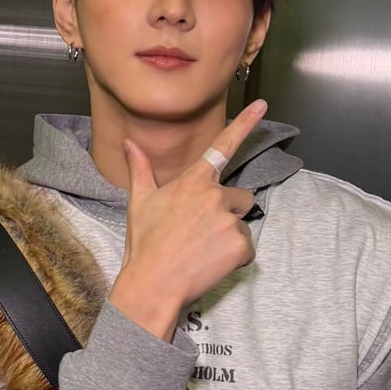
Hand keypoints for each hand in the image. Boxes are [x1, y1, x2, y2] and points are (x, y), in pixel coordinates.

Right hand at [109, 100, 267, 339]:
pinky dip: (234, 258)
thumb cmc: (145, 244)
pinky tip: (211, 264)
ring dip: (230, 236)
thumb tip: (129, 143)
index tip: (261, 105)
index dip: (244, 124)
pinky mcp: (240, 245)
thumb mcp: (139, 203)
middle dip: (228, 212)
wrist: (153, 284)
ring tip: (203, 251)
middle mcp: (215, 195)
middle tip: (202, 233)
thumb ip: (141, 169)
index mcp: (193, 182)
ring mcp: (229, 220)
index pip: (222, 147)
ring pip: (242, 224)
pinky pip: (247, 249)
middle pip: (239, 197)